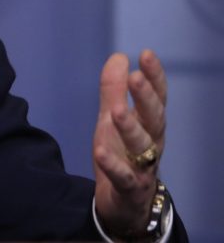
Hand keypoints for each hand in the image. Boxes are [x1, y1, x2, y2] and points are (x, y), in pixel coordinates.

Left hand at [92, 50, 166, 237]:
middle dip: (146, 98)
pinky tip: (100, 150)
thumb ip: (114, 90)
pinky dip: (112, 164)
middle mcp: (151, 144)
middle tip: (135, 77)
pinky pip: (121, 176)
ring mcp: (142, 167)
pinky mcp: (128, 188)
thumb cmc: (123, 154)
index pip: (157, 97)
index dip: (154, 76)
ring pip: (141, 146)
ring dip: (129, 127)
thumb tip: (119, 56)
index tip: (146, 54)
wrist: (125, 205)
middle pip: (154, 119)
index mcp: (149, 125)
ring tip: (116, 111)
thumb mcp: (114, 118)